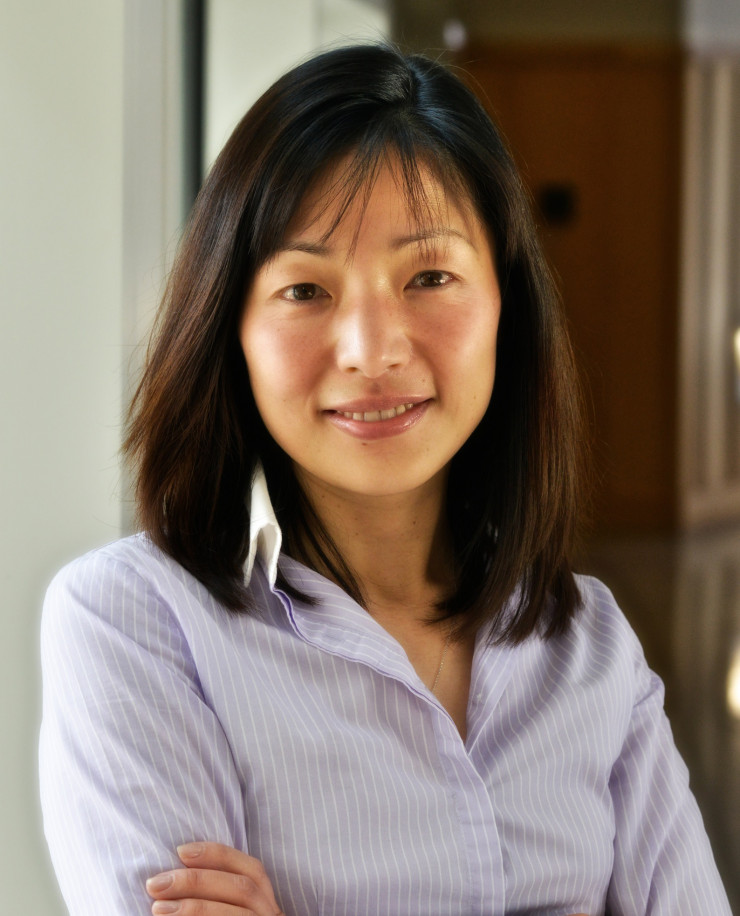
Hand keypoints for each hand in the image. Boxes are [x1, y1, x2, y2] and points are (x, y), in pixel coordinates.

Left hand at [146, 842, 284, 914]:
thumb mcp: (232, 915)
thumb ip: (218, 900)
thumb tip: (172, 884)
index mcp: (268, 905)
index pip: (251, 869)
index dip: (218, 855)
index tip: (180, 851)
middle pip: (240, 888)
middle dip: (196, 880)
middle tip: (155, 884)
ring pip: (235, 912)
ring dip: (194, 906)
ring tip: (157, 908)